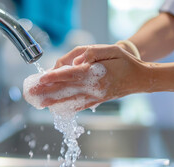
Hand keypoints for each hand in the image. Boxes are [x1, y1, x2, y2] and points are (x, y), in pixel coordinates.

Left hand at [28, 44, 153, 111]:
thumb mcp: (111, 50)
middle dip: (48, 91)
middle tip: (33, 93)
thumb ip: (92, 53)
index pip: (70, 74)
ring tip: (39, 102)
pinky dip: (66, 107)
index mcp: (96, 73)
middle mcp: (94, 87)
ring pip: (70, 99)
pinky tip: (55, 108)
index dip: (54, 76)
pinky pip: (79, 105)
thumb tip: (77, 60)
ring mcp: (95, 96)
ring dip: (53, 101)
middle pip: (66, 89)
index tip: (41, 79)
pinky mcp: (97, 101)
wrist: (140, 79)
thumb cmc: (125, 61)